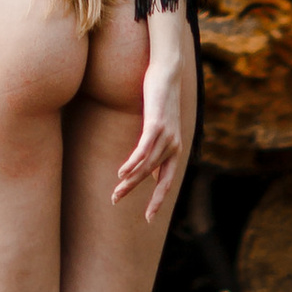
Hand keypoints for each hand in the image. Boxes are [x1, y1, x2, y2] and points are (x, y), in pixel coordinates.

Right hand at [111, 43, 188, 219]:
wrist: (168, 72)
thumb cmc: (161, 99)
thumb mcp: (160, 127)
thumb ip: (157, 148)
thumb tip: (149, 170)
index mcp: (175, 150)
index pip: (167, 182)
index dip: (157, 201)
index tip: (149, 218)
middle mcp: (174, 146)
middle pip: (152, 177)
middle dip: (134, 192)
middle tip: (115, 201)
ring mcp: (166, 135)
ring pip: (146, 165)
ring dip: (129, 180)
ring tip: (115, 191)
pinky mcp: (156, 124)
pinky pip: (143, 149)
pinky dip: (132, 162)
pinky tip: (122, 172)